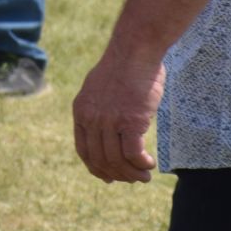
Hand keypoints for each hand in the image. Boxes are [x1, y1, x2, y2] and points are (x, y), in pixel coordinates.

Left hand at [73, 48, 163, 182]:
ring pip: (117, 160)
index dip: (96, 168)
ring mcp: (110, 120)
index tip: (109, 177)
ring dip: (132, 174)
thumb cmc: (121, 69)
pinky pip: (133, 153)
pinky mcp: (131, 120)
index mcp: (81, 111)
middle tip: (134, 179)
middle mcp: (92, 118)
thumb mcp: (98, 89)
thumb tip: (106, 129)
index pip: (83, 150)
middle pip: (101, 159)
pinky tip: (150, 164)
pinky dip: (141, 164)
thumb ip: (98, 109)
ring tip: (145, 176)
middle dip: (117, 175)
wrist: (133, 52)